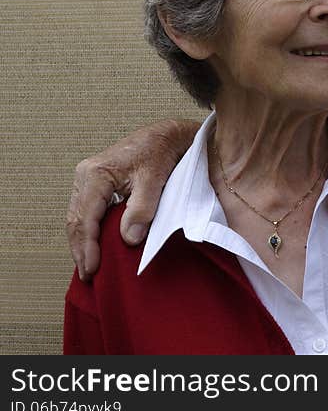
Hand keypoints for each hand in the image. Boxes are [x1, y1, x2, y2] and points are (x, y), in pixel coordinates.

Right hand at [66, 119, 199, 280]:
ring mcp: (88, 178)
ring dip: (82, 242)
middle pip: (76, 220)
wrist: (167, 135)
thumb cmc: (161, 152)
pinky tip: (94, 246)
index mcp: (95, 174)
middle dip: (80, 249)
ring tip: (88, 267)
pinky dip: (89, 230)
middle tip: (88, 275)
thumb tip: (129, 239)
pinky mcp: (96, 182)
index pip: (86, 218)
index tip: (92, 269)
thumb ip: (142, 208)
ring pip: (78, 217)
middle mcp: (86, 175)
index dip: (88, 246)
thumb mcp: (155, 179)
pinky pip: (87, 211)